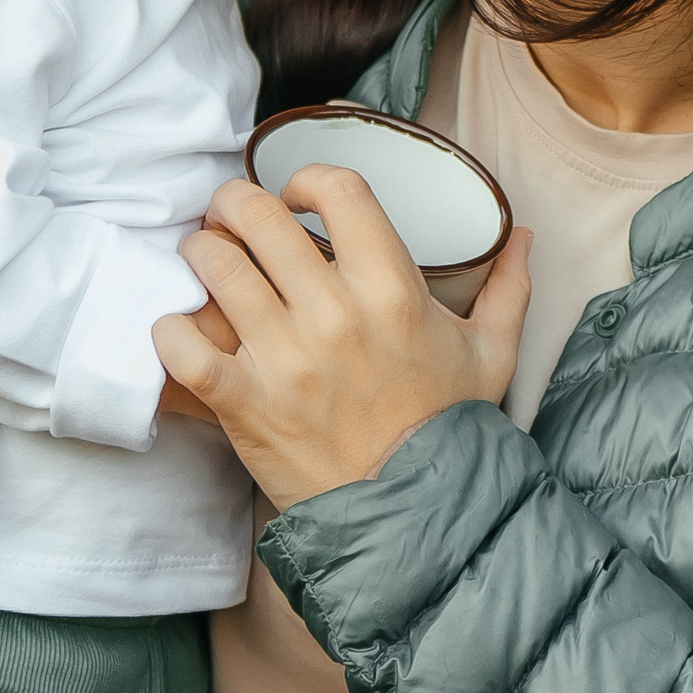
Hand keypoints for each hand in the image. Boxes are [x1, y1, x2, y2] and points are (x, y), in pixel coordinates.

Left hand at [152, 171, 533, 507]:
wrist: (409, 515)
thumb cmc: (446, 430)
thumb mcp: (492, 354)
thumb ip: (508, 288)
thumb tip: (523, 236)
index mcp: (392, 290)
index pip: (340, 190)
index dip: (308, 177)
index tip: (298, 194)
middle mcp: (334, 314)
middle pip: (259, 217)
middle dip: (234, 202)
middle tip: (230, 212)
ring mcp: (284, 358)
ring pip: (215, 266)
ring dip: (201, 251)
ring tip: (204, 257)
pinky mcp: (244, 403)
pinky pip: (182, 347)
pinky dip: (169, 329)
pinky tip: (179, 325)